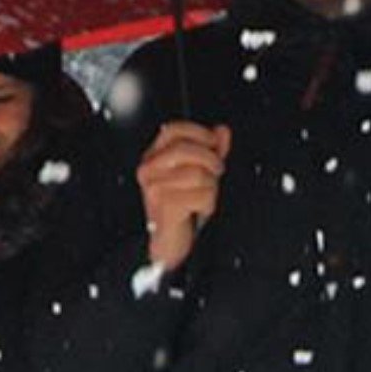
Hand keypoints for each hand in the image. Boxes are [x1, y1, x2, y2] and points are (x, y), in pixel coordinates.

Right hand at [137, 121, 231, 271]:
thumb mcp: (197, 172)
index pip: (173, 130)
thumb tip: (222, 130)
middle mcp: (148, 169)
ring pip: (198, 173)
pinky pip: (202, 195)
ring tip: (205, 196)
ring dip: (211, 187)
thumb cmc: (182, 205)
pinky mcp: (165, 205)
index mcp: (152, 157)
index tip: (214, 143)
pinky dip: (209, 204)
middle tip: (217, 173)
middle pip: (186, 150)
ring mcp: (154, 187)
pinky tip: (199, 210)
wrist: (168, 241)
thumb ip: (210, 150)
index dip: (198, 133)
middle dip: (210, 160)